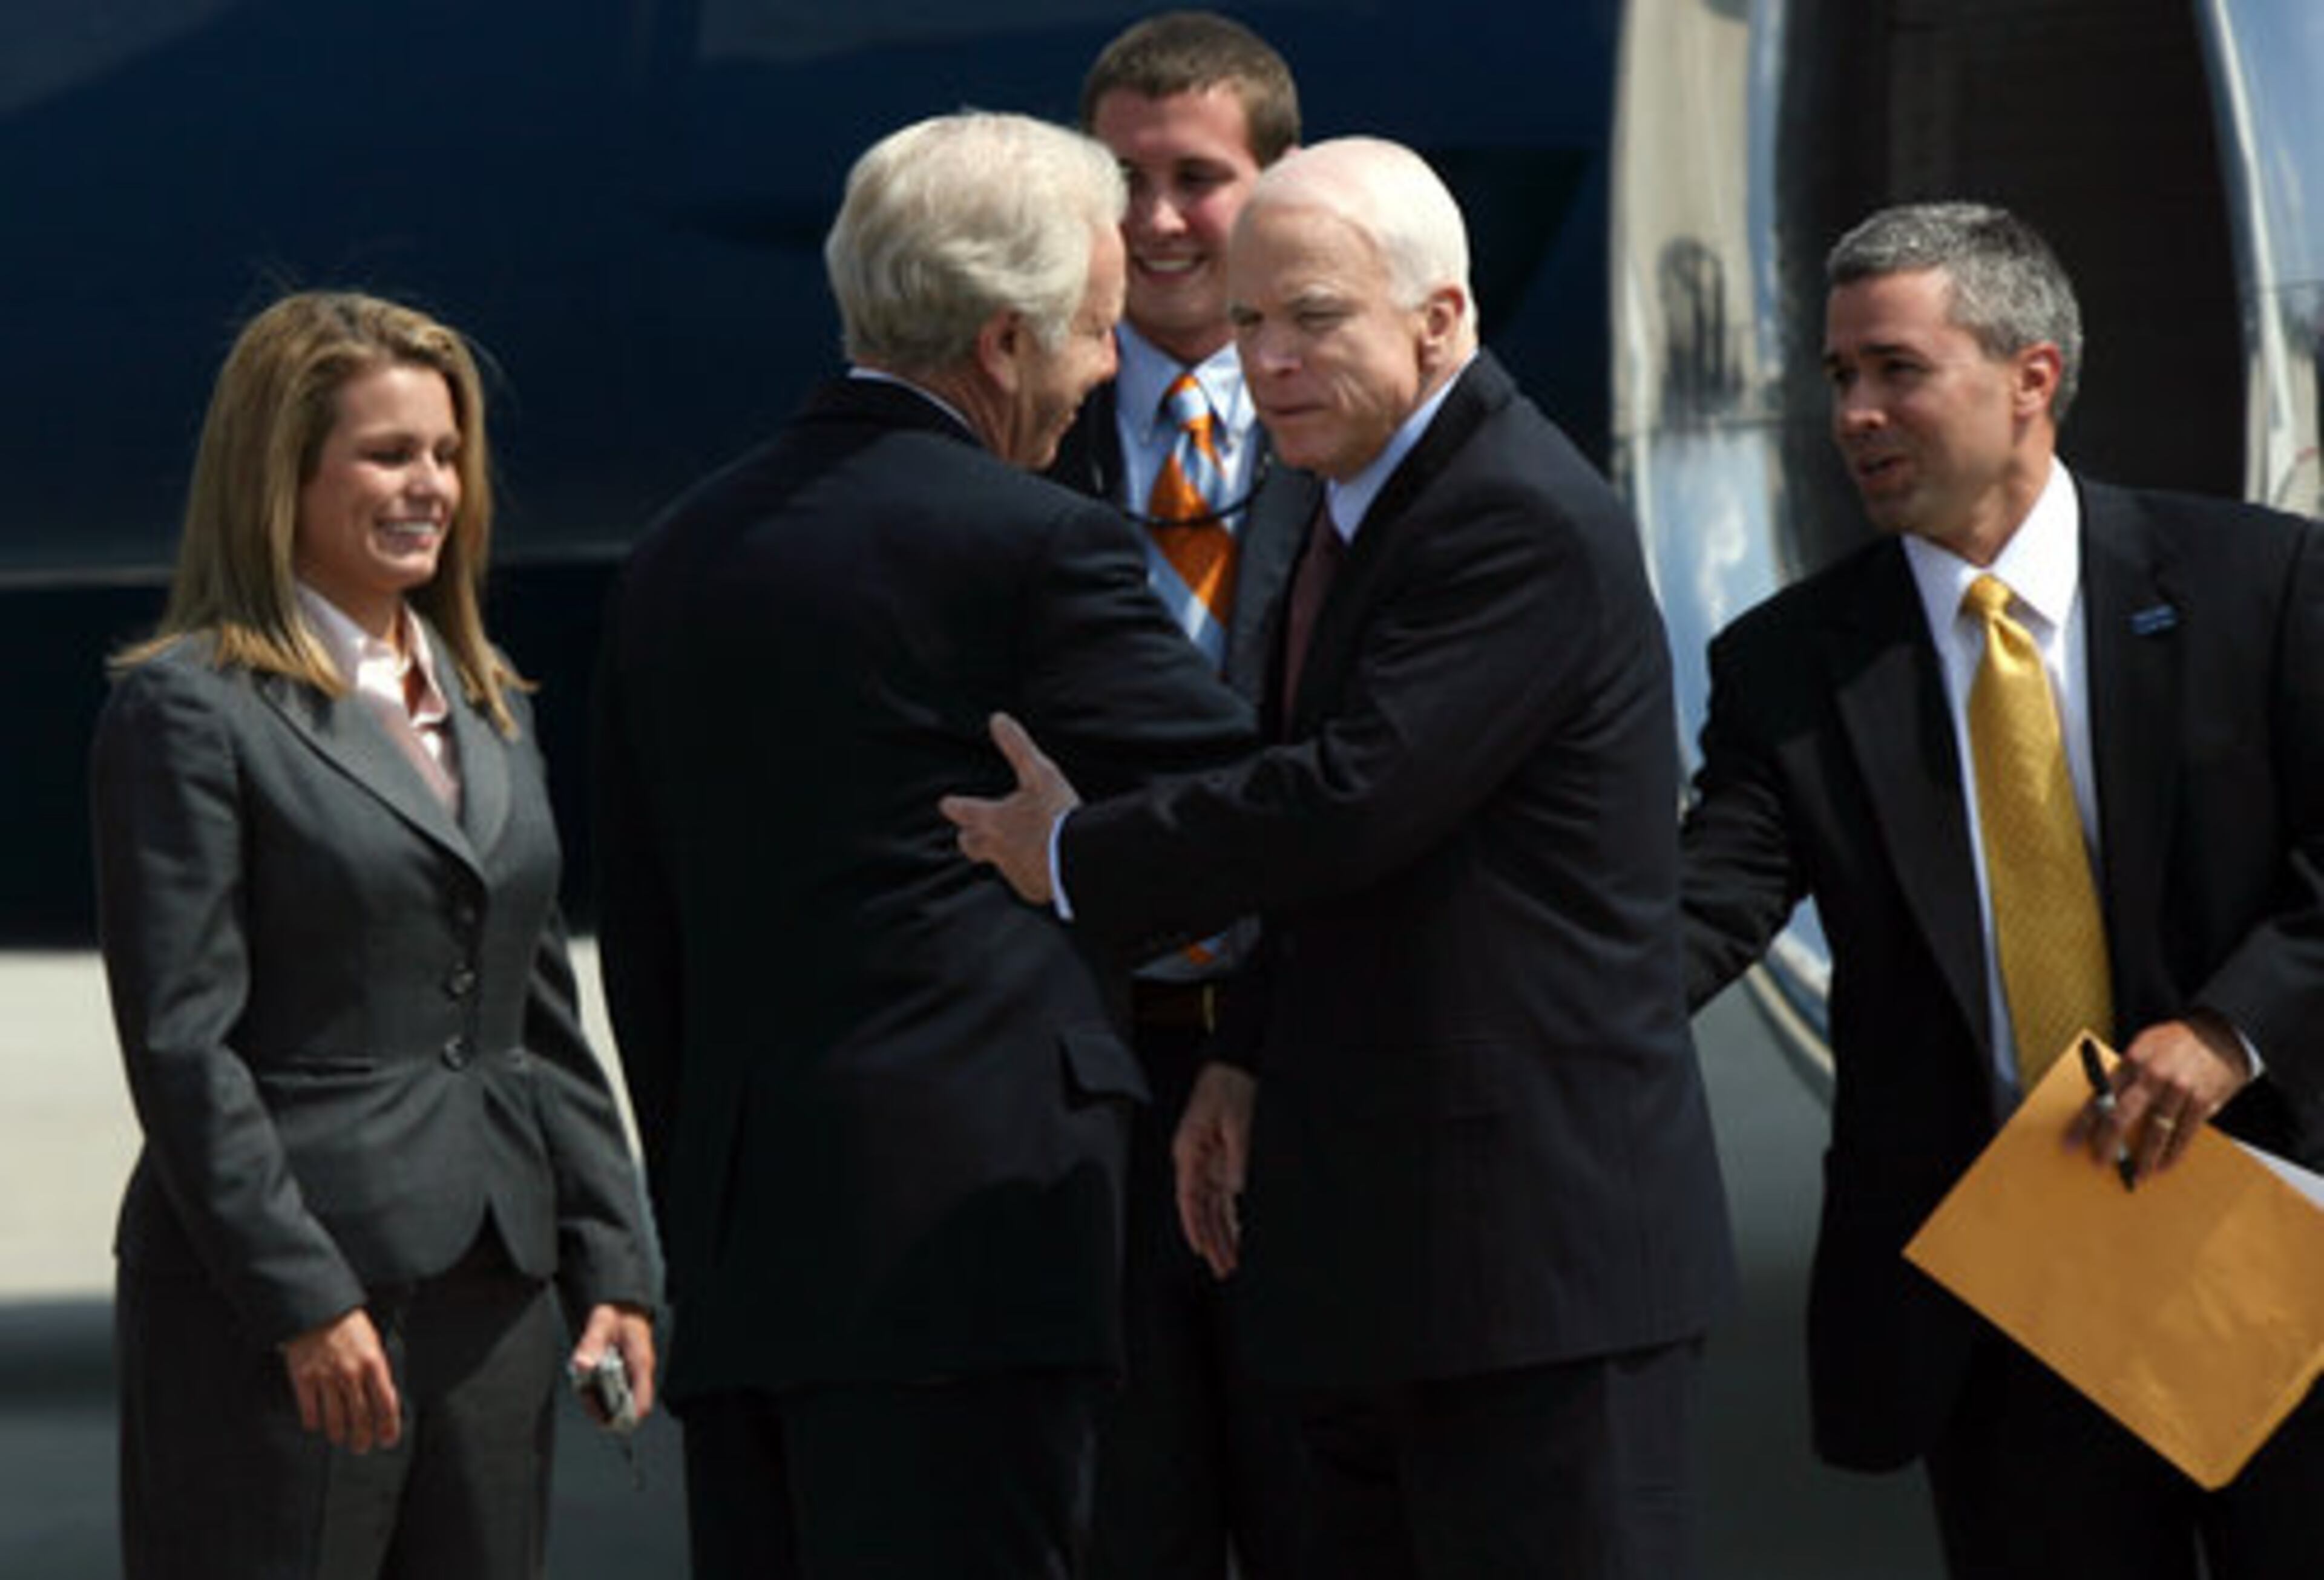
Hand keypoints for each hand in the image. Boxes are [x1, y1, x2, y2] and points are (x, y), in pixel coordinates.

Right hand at [282, 1307, 400, 1451]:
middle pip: (361, 1416)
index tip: (388, 1441)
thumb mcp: (372, 1343)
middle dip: (363, 1437)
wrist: (316, 1309)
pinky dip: (313, 1423)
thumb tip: (385, 1400)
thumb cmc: (348, 1326)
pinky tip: (316, 1426)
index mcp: (374, 1363)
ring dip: (339, 1435)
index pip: (386, 1403)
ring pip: (335, 1418)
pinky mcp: (303, 1378)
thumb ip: (378, 1370)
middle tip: (362, 1448)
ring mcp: (326, 1377)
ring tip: (341, 1440)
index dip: (389, 1426)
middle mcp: (351, 1373)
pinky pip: (309, 1410)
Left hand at [570, 1302, 657, 1424]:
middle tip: (586, 1395)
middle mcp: (640, 1374)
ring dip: (599, 1402)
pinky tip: (588, 1383)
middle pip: (628, 1410)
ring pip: (619, 1404)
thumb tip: (583, 1365)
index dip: (625, 1417)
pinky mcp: (626, 1377)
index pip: (642, 1403)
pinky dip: (598, 1395)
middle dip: (604, 1409)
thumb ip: (591, 1343)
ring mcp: (634, 1377)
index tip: (604, 1419)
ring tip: (585, 1387)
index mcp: (641, 1363)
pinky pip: (613, 1396)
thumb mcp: (601, 1323)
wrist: (624, 1306)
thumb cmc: (617, 1314)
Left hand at [938, 713, 1080, 904]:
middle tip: (971, 833)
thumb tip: (997, 718)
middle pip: (970, 845)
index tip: (948, 803)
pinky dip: (1031, 871)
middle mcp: (995, 850)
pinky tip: (1046, 865)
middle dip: (970, 837)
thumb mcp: (1040, 773)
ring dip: (1005, 853)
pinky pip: (1025, 880)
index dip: (955, 805)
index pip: (962, 811)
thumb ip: (1017, 746)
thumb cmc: (1058, 813)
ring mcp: (1012, 873)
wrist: (1083, 861)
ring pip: (999, 862)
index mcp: (991, 821)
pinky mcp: (1031, 891)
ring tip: (1022, 844)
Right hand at [1173, 1062, 1255, 1278]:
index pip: (1189, 1198)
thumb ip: (1237, 1154)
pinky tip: (1236, 1234)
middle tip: (1223, 1266)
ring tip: (1229, 1260)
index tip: (1203, 1249)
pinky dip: (1229, 1217)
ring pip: (1212, 1208)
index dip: (1194, 1226)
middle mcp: (1196, 1162)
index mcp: (1190, 1152)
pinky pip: (1223, 1196)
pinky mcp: (1221, 1161)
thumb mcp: (1235, 1119)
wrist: (1232, 1069)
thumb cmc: (1226, 1088)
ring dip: (1221, 1234)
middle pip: (1200, 1210)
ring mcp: (1208, 1164)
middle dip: (1211, 1240)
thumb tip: (1236, 1187)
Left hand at [2068, 1013, 2252, 1182]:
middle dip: (2107, 1143)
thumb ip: (2126, 1072)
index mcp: (2132, 1059)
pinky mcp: (2201, 1100)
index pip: (2100, 1096)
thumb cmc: (2177, 1042)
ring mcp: (2178, 1088)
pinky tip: (2164, 1166)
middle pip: (2122, 1116)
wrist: (2223, 1034)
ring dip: (2144, 1158)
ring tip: (2136, 1175)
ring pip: (2155, 1131)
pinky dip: (2173, 1153)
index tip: (2070, 1142)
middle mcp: (2153, 1074)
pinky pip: (2184, 1134)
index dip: (2083, 1122)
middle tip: (2099, 1162)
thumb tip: (2104, 1103)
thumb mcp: (2145, 1045)